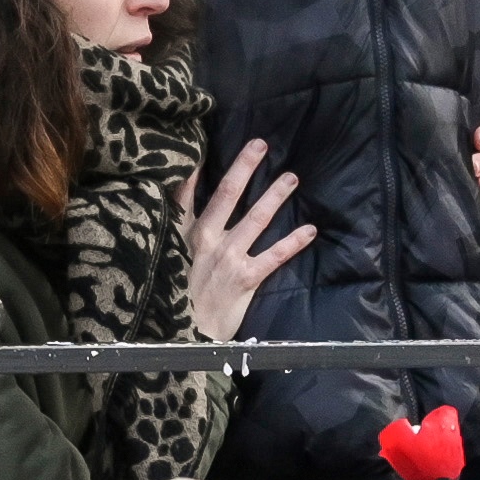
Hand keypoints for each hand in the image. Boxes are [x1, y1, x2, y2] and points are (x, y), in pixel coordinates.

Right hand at [187, 139, 313, 339]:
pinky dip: (292, 242)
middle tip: (261, 145)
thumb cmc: (181, 294)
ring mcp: (227, 258)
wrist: (185, 336)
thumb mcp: (170, 257)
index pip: (188, 193)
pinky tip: (309, 230)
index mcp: (186, 233)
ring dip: (274, 196)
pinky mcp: (245, 279)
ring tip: (291, 178)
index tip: (207, 143)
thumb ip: (179, 227)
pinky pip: (273, 256)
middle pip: (227, 195)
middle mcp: (206, 240)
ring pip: (255, 219)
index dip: (198, 167)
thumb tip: (181, 196)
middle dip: (244, 168)